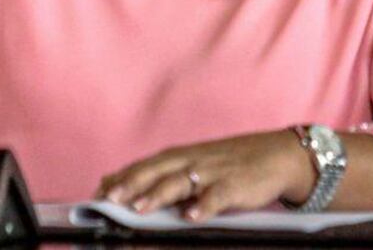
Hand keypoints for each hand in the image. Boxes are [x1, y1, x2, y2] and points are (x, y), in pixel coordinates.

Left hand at [96, 130, 312, 221]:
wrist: (275, 155)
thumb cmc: (228, 164)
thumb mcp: (191, 165)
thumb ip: (160, 176)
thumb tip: (119, 186)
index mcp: (177, 157)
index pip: (142, 166)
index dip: (120, 180)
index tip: (96, 196)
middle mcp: (190, 160)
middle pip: (155, 170)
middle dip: (131, 184)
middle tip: (109, 200)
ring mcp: (212, 171)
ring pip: (180, 181)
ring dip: (158, 194)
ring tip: (139, 209)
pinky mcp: (234, 184)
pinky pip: (217, 195)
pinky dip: (204, 205)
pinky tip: (191, 216)